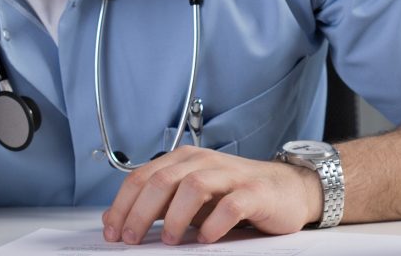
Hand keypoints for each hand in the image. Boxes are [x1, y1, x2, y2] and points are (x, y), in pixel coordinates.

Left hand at [101, 146, 322, 244]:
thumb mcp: (191, 198)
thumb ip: (158, 204)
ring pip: (193, 185)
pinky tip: (206, 238)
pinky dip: (214, 224)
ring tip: (171, 240)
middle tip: (133, 238)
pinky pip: (231, 206)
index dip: (124, 203)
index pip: (144, 175)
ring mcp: (231, 175)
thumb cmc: (235, 194)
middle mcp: (205, 162)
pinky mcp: (255, 193)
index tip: (113, 230)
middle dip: (141, 212)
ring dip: (176, 216)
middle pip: (163, 180)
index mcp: (186, 160)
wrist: (286, 190)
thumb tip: (117, 219)